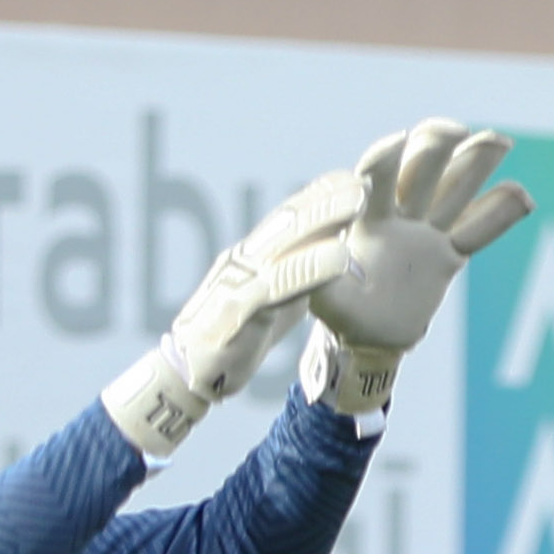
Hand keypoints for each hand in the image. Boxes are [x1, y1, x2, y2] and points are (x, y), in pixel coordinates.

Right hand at [104, 166, 370, 457]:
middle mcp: (242, 262)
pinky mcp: (236, 312)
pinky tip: (340, 259)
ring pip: (284, 244)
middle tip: (365, 182)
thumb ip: (297, 282)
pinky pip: (277, 286)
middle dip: (325, 198)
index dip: (318, 195)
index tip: (353, 177)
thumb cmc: (236, 339)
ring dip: (323, 219)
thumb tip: (335, 263)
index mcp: (251, 259)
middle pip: (287, 220)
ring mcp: (237, 283)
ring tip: (358, 204)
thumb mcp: (273, 304)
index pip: (287, 218)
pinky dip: (311, 269)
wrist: (189, 376)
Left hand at [304, 120, 535, 415]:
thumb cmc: (340, 314)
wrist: (369, 337)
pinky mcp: (448, 255)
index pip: (376, 178)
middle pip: (422, 169)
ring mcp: (427, 232)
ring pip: (456, 190)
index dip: (386, 158)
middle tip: (457, 130)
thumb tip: (330, 257)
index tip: (399, 139)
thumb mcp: (324, 297)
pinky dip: (501, 213)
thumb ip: (323, 276)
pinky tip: (525, 197)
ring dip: (477, 162)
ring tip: (501, 140)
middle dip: (438, 145)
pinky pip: (478, 231)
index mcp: (366, 217)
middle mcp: (399, 215)